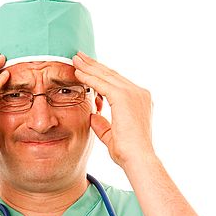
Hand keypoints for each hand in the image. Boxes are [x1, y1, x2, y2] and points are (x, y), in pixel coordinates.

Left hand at [72, 51, 154, 168]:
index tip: (88, 68)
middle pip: (112, 75)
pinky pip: (102, 83)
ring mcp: (134, 93)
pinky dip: (89, 77)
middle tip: (79, 56)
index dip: (101, 75)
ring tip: (75, 58)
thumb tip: (92, 115)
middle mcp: (139, 94)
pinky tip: (77, 72)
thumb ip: (103, 125)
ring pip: (107, 76)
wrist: (138, 159)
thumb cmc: (128, 154)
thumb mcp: (112, 136)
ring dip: (89, 67)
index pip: (117, 83)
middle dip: (94, 65)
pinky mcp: (124, 97)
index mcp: (140, 101)